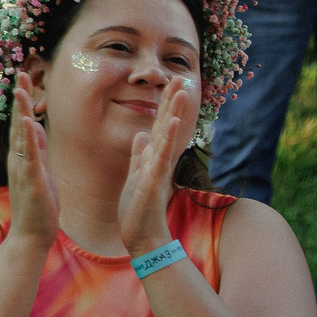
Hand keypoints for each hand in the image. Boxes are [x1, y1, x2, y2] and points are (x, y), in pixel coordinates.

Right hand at [4, 72, 61, 250]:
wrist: (32, 236)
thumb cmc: (39, 206)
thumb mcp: (40, 172)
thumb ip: (37, 151)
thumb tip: (34, 127)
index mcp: (23, 157)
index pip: (21, 123)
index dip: (22, 101)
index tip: (24, 78)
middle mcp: (19, 160)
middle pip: (17, 122)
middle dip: (19, 98)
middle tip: (20, 72)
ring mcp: (24, 169)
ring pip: (20, 135)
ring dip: (20, 111)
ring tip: (20, 88)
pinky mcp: (32, 181)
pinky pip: (30, 156)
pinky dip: (28, 139)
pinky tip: (28, 123)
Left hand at [117, 74, 196, 255]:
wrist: (143, 237)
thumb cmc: (138, 210)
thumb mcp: (135, 176)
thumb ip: (139, 155)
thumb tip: (141, 134)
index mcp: (152, 158)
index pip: (159, 126)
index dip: (165, 104)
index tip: (171, 83)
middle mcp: (159, 161)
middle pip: (167, 126)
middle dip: (173, 102)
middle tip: (181, 79)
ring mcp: (158, 170)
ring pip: (168, 137)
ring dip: (175, 113)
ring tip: (182, 92)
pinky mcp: (154, 181)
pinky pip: (161, 157)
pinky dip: (167, 139)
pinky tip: (170, 122)